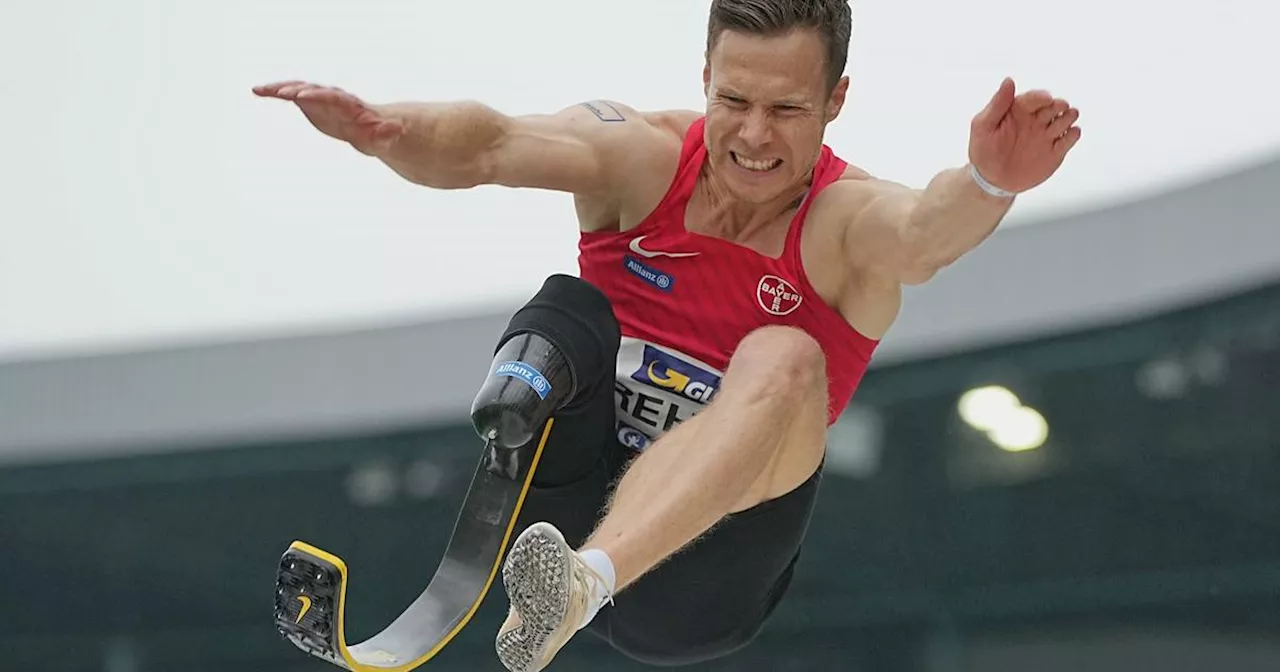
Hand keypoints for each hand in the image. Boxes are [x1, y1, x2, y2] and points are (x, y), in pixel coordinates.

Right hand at [253, 81, 404, 155]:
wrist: (371, 129)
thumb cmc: (378, 135)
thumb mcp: (384, 138)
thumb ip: (388, 133)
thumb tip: (397, 128)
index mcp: (348, 105)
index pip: (332, 97)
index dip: (317, 96)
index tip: (303, 95)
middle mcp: (332, 96)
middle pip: (313, 89)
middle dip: (298, 89)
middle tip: (281, 91)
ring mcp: (319, 97)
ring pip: (298, 88)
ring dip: (280, 88)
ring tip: (261, 89)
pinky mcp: (310, 102)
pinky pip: (290, 94)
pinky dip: (274, 92)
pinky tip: (256, 91)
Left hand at [968, 78, 1080, 193]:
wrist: (991, 180)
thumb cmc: (983, 150)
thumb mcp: (983, 126)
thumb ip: (997, 104)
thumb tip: (1008, 80)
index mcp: (1019, 110)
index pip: (1034, 98)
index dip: (1041, 97)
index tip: (1047, 98)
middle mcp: (1036, 119)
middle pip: (1053, 106)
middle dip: (1058, 105)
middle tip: (1060, 108)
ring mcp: (1046, 134)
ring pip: (1065, 120)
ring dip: (1068, 117)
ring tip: (1067, 118)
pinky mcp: (1055, 151)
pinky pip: (1069, 139)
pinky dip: (1073, 135)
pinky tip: (1071, 133)